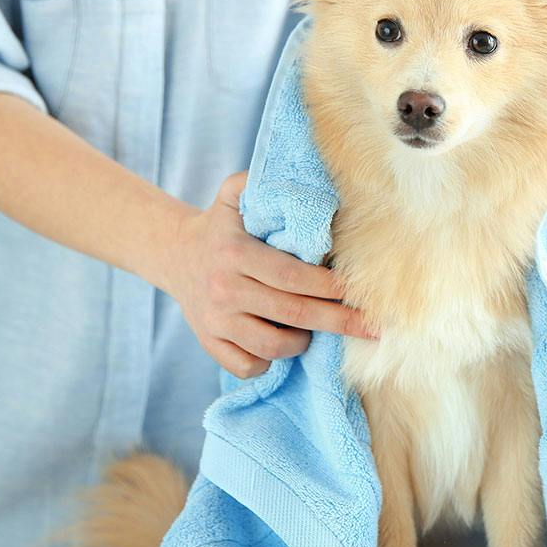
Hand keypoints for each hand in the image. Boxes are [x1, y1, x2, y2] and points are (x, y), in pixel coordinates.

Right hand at [161, 173, 372, 378]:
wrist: (173, 253)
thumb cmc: (221, 225)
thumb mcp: (235, 194)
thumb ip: (263, 183)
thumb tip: (307, 179)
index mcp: (235, 253)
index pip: (292, 276)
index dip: (329, 286)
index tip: (359, 290)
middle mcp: (224, 289)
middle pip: (292, 314)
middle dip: (338, 321)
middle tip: (373, 327)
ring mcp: (214, 320)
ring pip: (271, 347)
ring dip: (303, 343)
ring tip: (314, 330)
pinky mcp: (208, 341)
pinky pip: (246, 366)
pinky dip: (269, 363)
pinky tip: (282, 346)